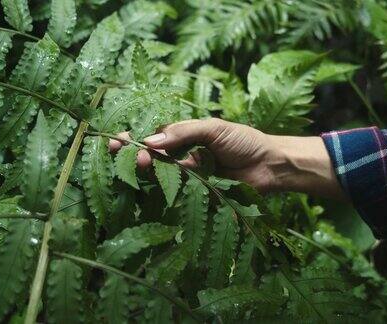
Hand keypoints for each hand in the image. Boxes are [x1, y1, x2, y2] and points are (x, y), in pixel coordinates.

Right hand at [109, 118, 343, 197]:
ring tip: (141, 162)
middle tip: (121, 151)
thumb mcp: (213, 128)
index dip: (134, 138)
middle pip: (152, 156)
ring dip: (147, 168)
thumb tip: (150, 142)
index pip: (154, 136)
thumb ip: (183, 133)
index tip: (115, 139)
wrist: (270, 166)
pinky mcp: (198, 193)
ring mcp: (190, 175)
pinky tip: (153, 180)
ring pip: (160, 173)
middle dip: (134, 153)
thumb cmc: (244, 141)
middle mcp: (184, 156)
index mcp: (187, 136)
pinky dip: (163, 187)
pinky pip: (176, 190)